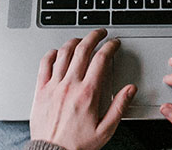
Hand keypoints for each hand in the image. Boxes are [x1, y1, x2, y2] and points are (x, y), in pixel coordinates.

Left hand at [30, 29, 136, 149]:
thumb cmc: (77, 144)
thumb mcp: (106, 129)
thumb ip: (120, 107)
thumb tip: (130, 89)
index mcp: (88, 93)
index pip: (101, 59)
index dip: (110, 46)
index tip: (114, 43)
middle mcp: (70, 85)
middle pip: (82, 50)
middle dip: (94, 36)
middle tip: (100, 33)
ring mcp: (54, 85)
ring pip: (63, 53)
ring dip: (74, 42)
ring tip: (81, 39)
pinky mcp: (41, 89)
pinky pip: (44, 64)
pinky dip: (52, 54)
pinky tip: (57, 52)